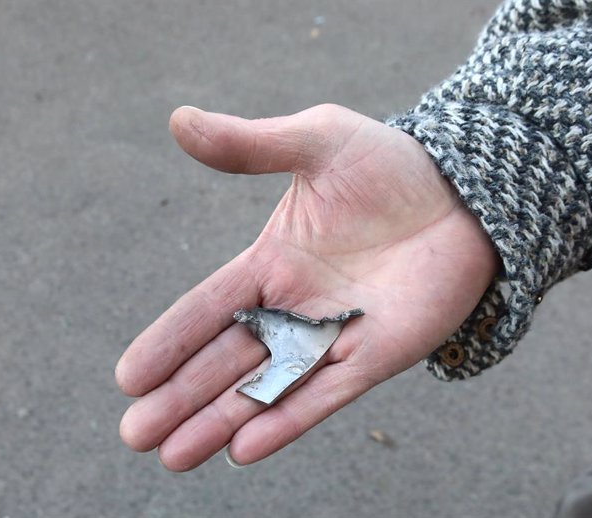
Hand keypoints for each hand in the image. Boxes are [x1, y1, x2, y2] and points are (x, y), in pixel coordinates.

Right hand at [116, 104, 498, 469]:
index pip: (208, 308)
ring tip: (173, 456)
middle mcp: (295, 307)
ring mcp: (335, 335)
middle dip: (180, 397)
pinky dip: (286, 421)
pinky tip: (244, 450)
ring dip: (220, 421)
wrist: (464, 192)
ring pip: (267, 387)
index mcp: (272, 262)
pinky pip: (325, 394)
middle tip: (134, 435)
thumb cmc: (388, 163)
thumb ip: (250, 144)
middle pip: (226, 359)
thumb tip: (179, 121)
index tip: (127, 376)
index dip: (169, 340)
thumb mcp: (315, 141)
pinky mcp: (378, 355)